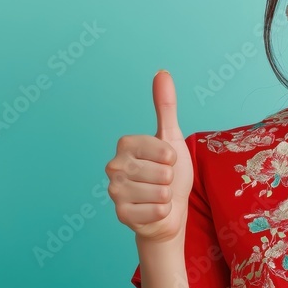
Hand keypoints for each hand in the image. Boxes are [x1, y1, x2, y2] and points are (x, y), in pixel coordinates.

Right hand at [105, 70, 192, 241]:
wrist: (167, 211)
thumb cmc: (169, 174)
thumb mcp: (171, 137)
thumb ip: (165, 106)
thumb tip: (162, 73)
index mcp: (125, 144)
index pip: (165, 151)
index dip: (173, 159)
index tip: (166, 162)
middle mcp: (114, 165)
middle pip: (163, 173)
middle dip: (169, 180)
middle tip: (161, 182)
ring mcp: (114, 191)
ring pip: (161, 193)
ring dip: (166, 197)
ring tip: (157, 196)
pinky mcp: (121, 215)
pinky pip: (157, 212)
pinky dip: (161, 213)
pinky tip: (152, 210)